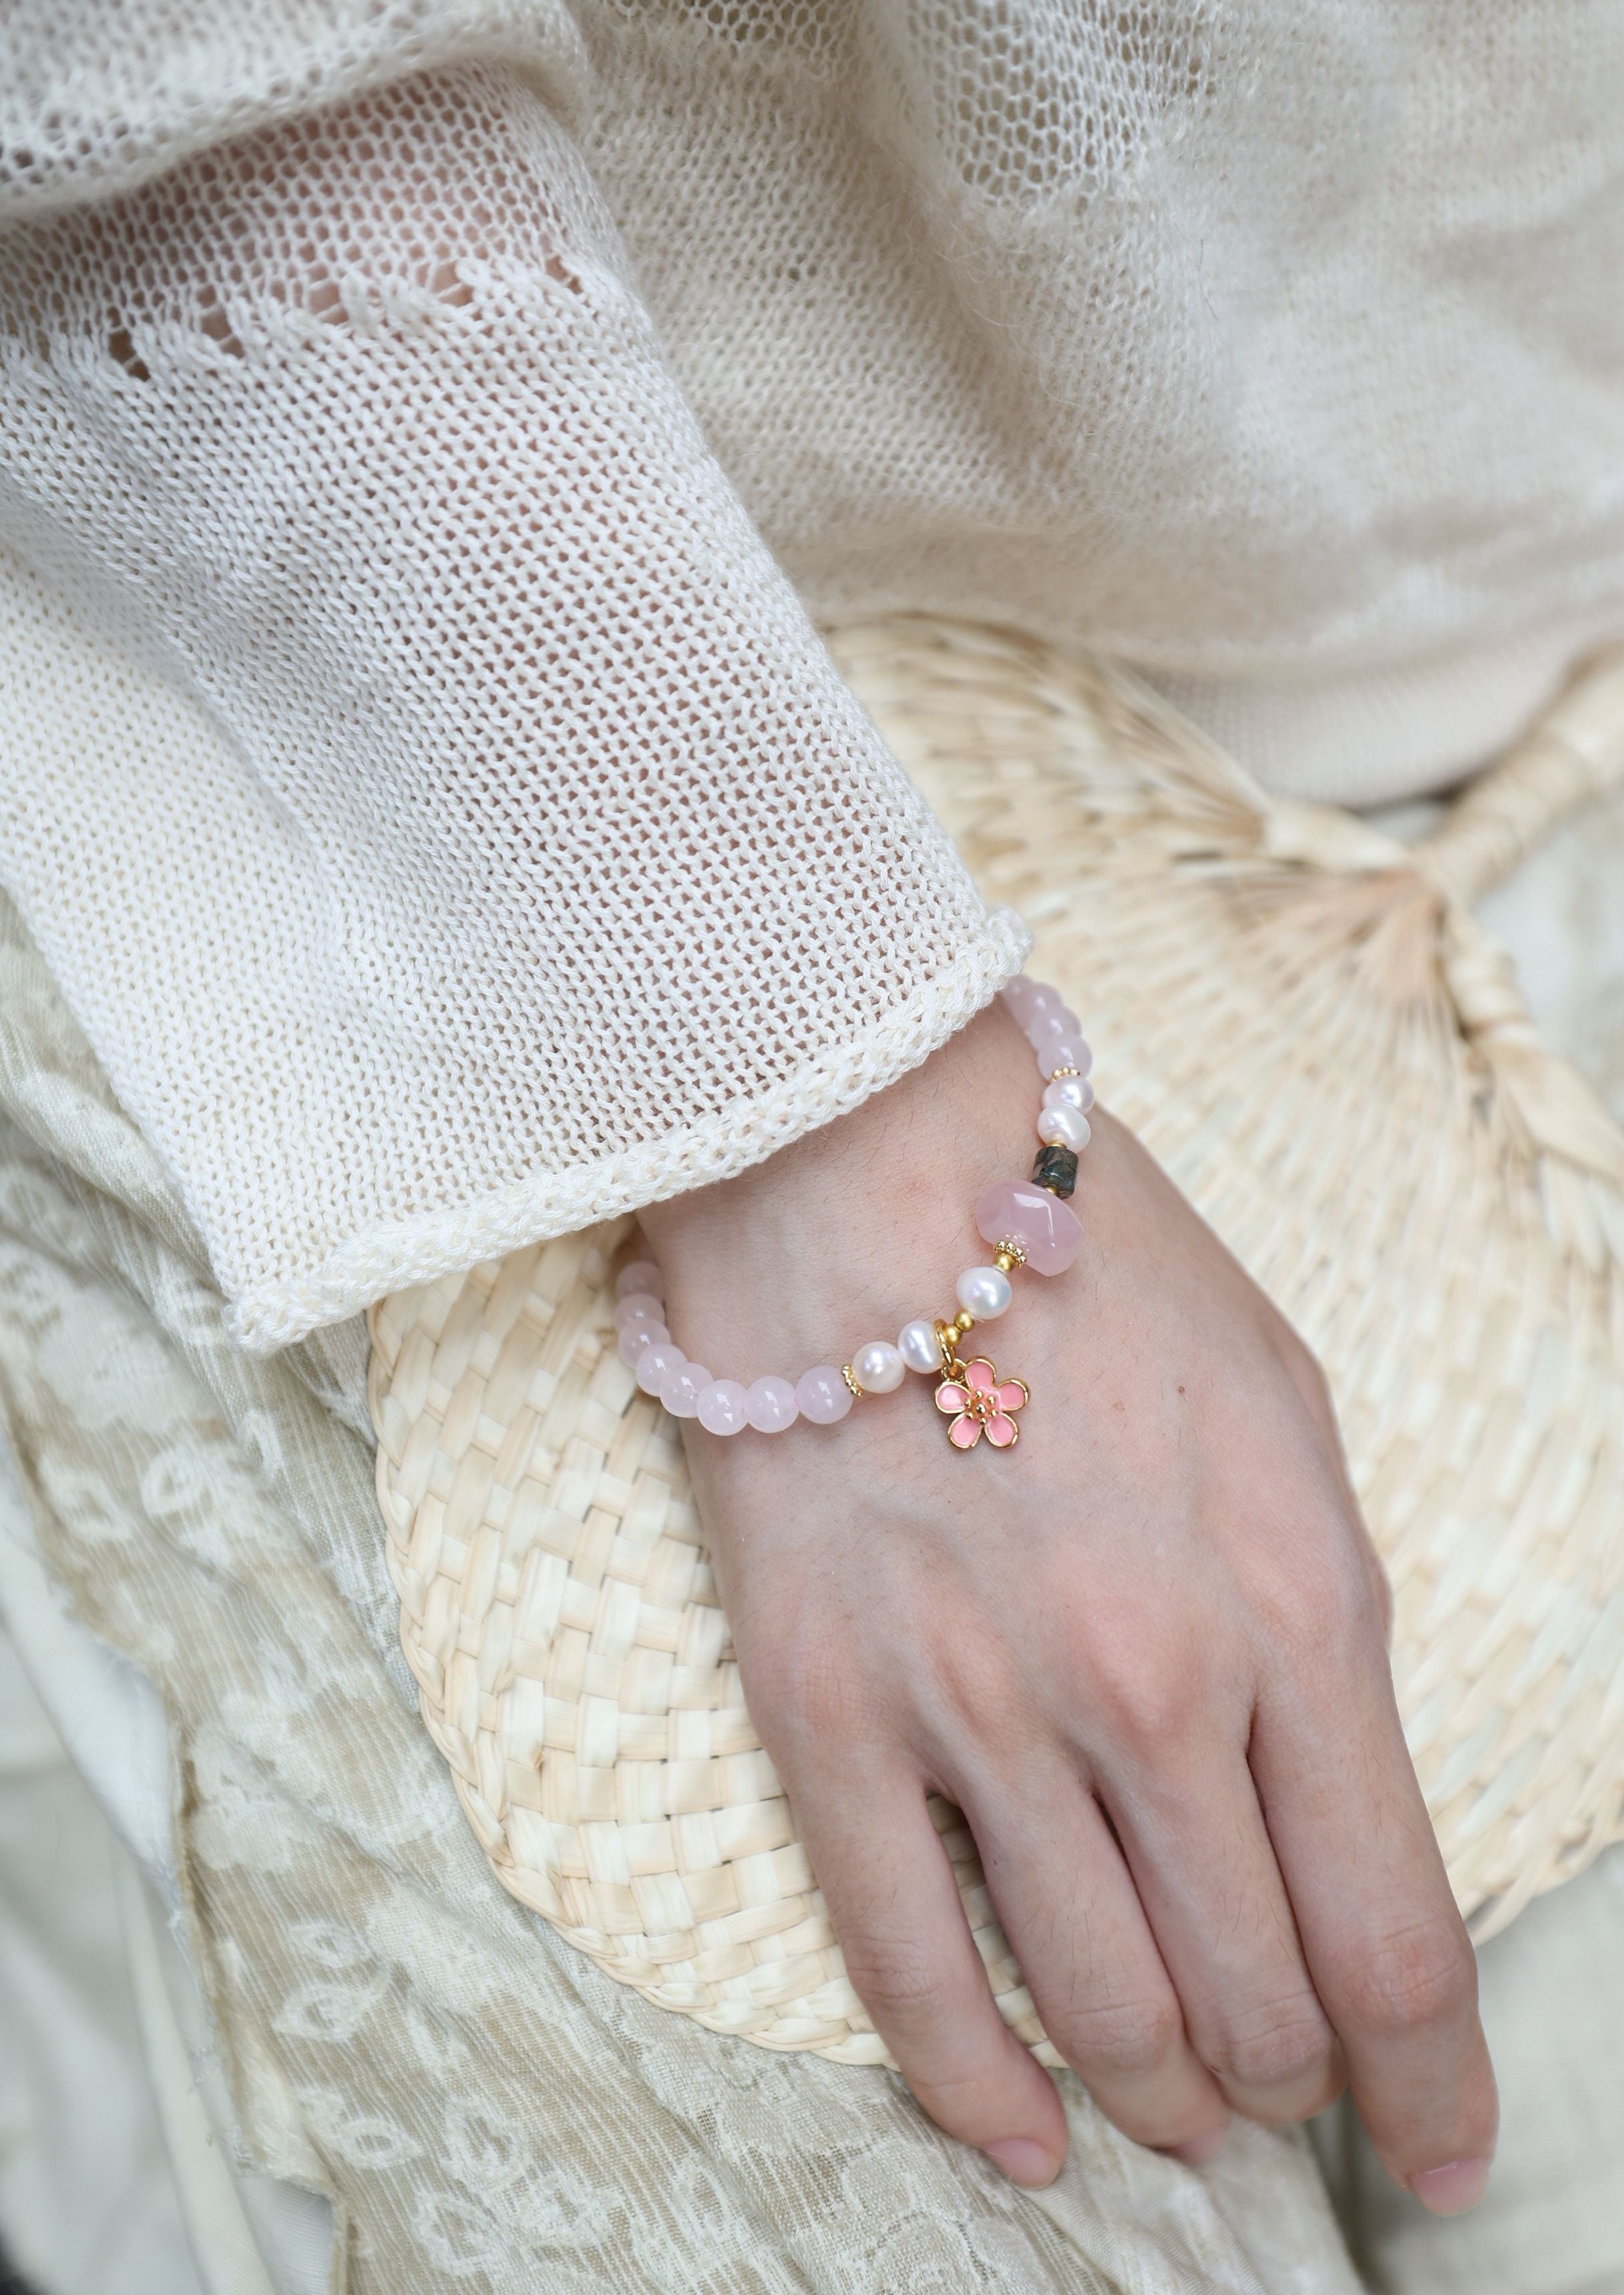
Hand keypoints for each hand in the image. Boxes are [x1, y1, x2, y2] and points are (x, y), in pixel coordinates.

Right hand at [641, 1004, 1496, 2207]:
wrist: (861, 1149)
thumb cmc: (1094, 1261)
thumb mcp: (1286, 1414)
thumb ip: (1321, 1624)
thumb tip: (1319, 1810)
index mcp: (1291, 1603)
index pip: (1392, 1936)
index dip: (1432, 2084)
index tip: (1443, 2152)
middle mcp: (1145, 1686)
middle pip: (1253, 2002)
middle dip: (1289, 2081)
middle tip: (1282, 2082)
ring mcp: (973, 1707)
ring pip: (1098, 2010)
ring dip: (1157, 2092)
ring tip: (1172, 2103)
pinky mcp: (824, 1706)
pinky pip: (900, 1962)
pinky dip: (972, 2086)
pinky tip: (1021, 2139)